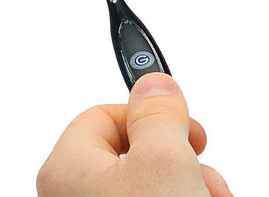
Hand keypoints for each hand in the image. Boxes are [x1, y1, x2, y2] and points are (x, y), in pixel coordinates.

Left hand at [37, 73, 231, 196]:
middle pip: (137, 149)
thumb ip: (158, 112)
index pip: (105, 112)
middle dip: (180, 155)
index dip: (147, 111)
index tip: (179, 117)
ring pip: (155, 180)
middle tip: (199, 168)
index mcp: (69, 169)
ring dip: (192, 183)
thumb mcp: (163, 160)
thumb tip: (153, 82)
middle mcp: (76, 194)